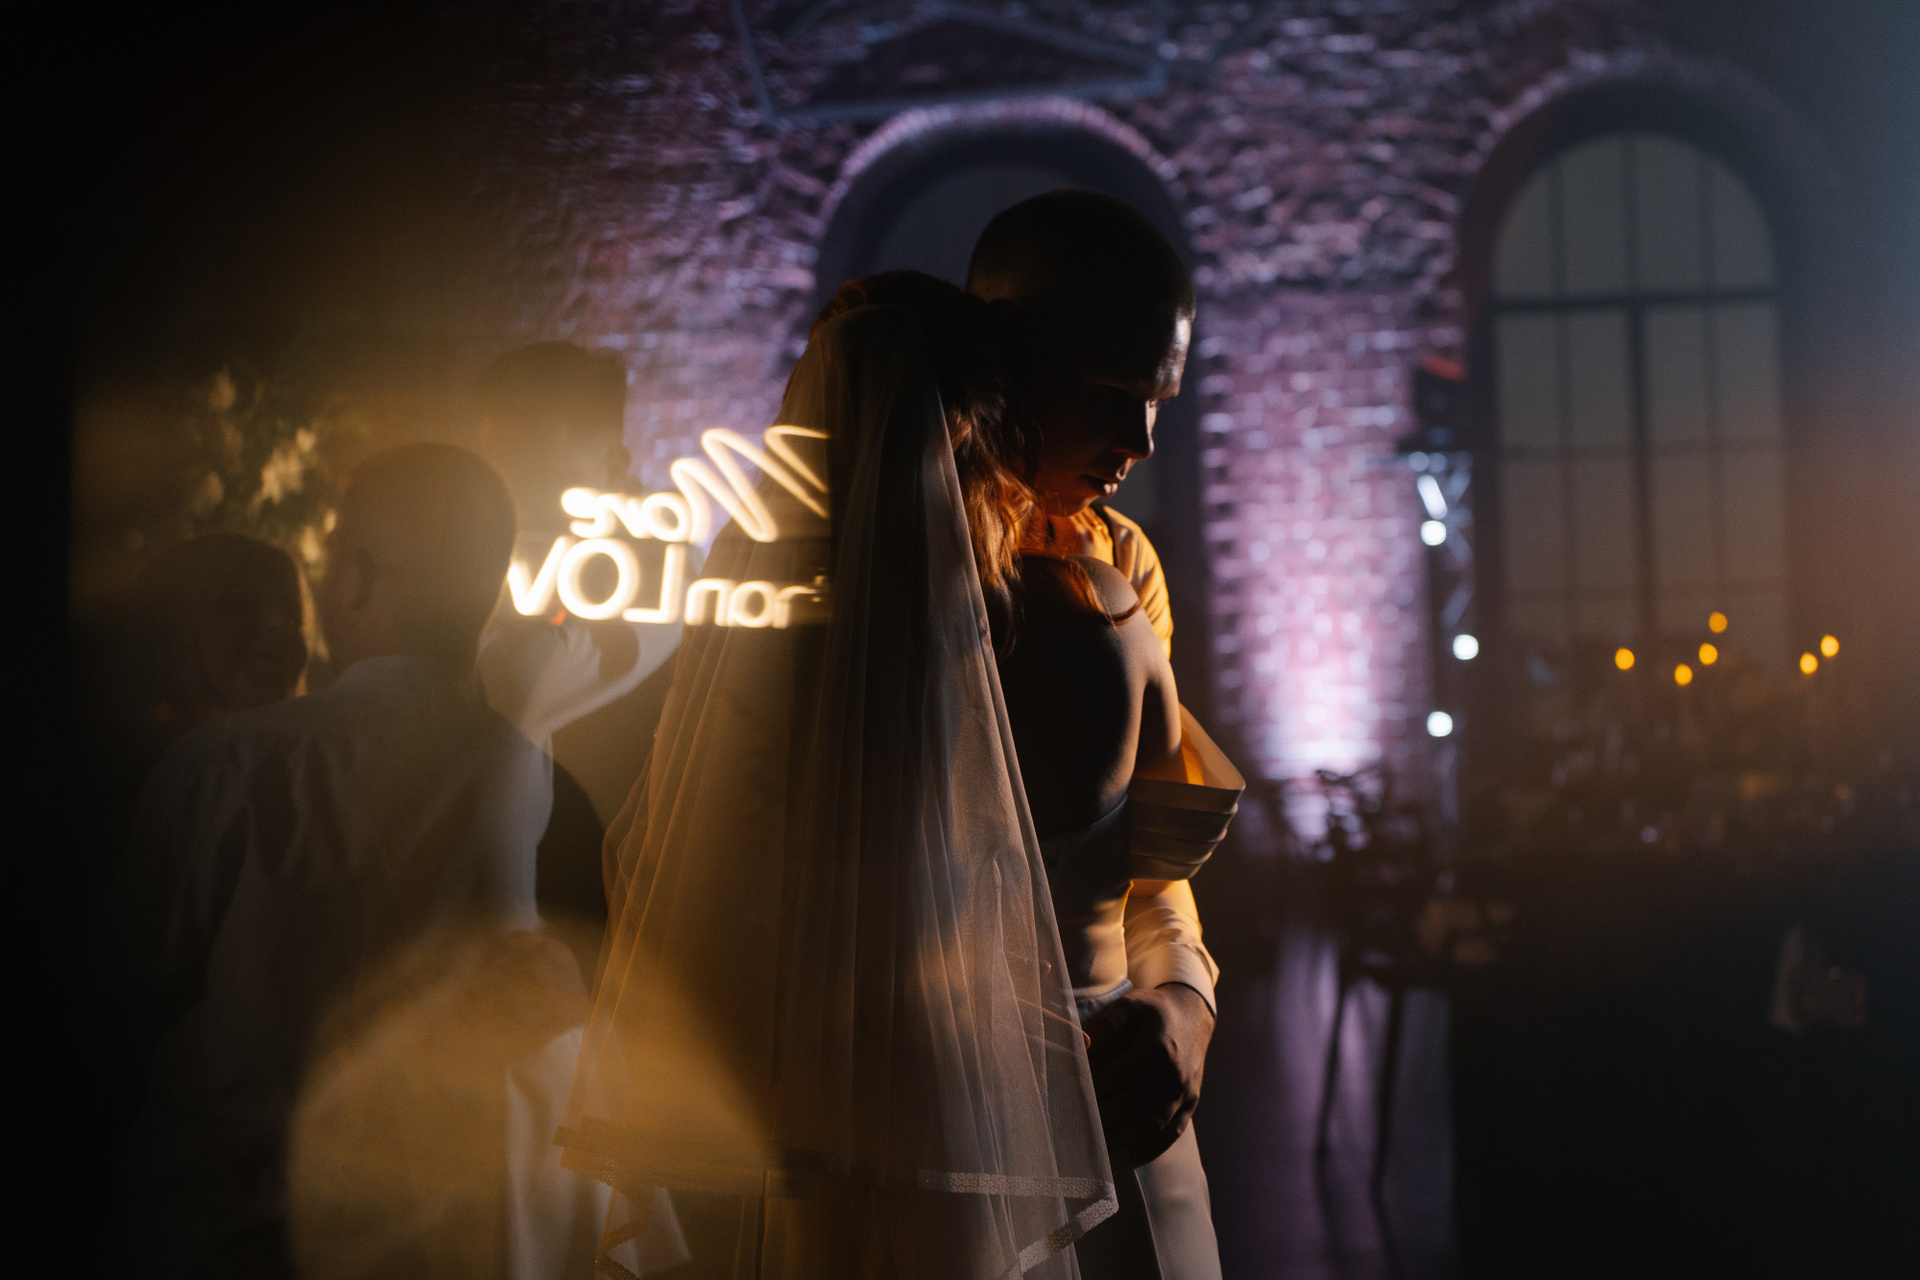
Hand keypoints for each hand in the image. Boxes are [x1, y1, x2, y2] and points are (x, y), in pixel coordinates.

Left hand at [1083, 982, 1214, 1167]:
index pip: (1118, 1079)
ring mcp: (1185, 1091)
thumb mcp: (1129, 1005)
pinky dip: (1152, 1148)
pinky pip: (1173, 1132)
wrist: (1192, 1015)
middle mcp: (1175, 1074)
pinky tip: (1130, 1156)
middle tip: (1076, 1130)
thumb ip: (1105, 1026)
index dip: (1094, 1092)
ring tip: (1096, 1147)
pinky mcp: (1192, 1102)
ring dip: (1123, 1139)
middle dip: (1102, 1119)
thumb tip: (1082, 1047)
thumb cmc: (1153, 1011)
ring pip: (1152, 1124)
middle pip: (1132, 1106)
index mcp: (1158, 1049)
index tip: (1072, 1101)